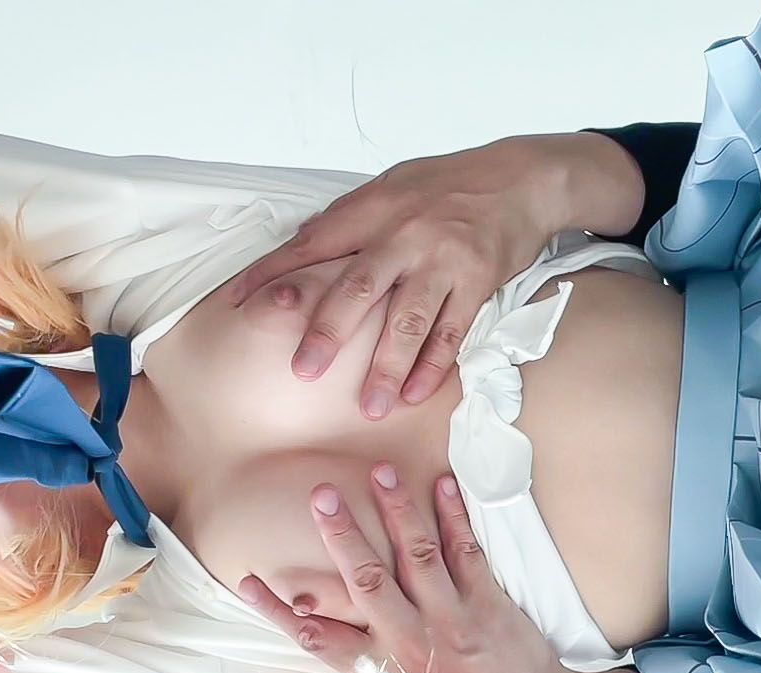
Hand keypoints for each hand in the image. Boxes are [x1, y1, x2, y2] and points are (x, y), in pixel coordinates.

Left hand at [224, 133, 643, 417]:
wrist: (522, 178)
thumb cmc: (450, 185)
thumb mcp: (394, 185)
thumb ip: (351, 218)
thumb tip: (302, 245)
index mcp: (375, 208)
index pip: (313, 243)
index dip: (275, 273)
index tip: (238, 302)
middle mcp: (405, 234)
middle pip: (358, 289)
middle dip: (328, 334)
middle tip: (303, 372)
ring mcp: (443, 261)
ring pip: (407, 322)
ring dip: (386, 368)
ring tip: (371, 406)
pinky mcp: (477, 282)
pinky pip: (451, 332)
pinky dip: (433, 367)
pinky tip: (416, 395)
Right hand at [238, 464, 578, 672]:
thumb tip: (321, 647)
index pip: (317, 639)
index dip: (278, 611)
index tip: (247, 581)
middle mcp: (413, 642)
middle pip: (366, 581)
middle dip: (342, 536)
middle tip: (320, 495)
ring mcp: (453, 619)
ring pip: (417, 556)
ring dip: (397, 512)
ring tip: (379, 473)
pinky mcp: (489, 604)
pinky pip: (467, 552)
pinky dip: (454, 516)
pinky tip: (442, 484)